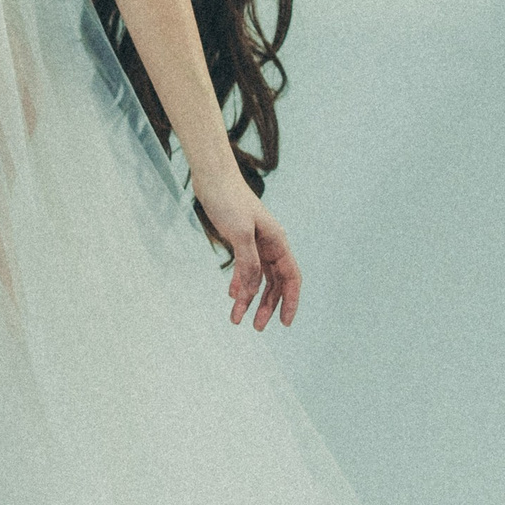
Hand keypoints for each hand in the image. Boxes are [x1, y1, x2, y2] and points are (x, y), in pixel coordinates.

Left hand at [197, 174, 300, 329]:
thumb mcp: (239, 233)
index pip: (291, 278)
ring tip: (236, 319)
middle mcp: (271, 244)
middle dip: (267, 306)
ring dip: (249, 299)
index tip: (286, 323)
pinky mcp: (241, 240)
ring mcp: (256, 242)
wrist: (212, 177)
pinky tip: (232, 295)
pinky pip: (245, 268)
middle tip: (256, 327)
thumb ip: (248, 263)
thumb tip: (252, 291)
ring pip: (258, 278)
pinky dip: (240, 282)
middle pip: (275, 283)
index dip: (291, 302)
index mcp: (277, 242)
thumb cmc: (228, 200)